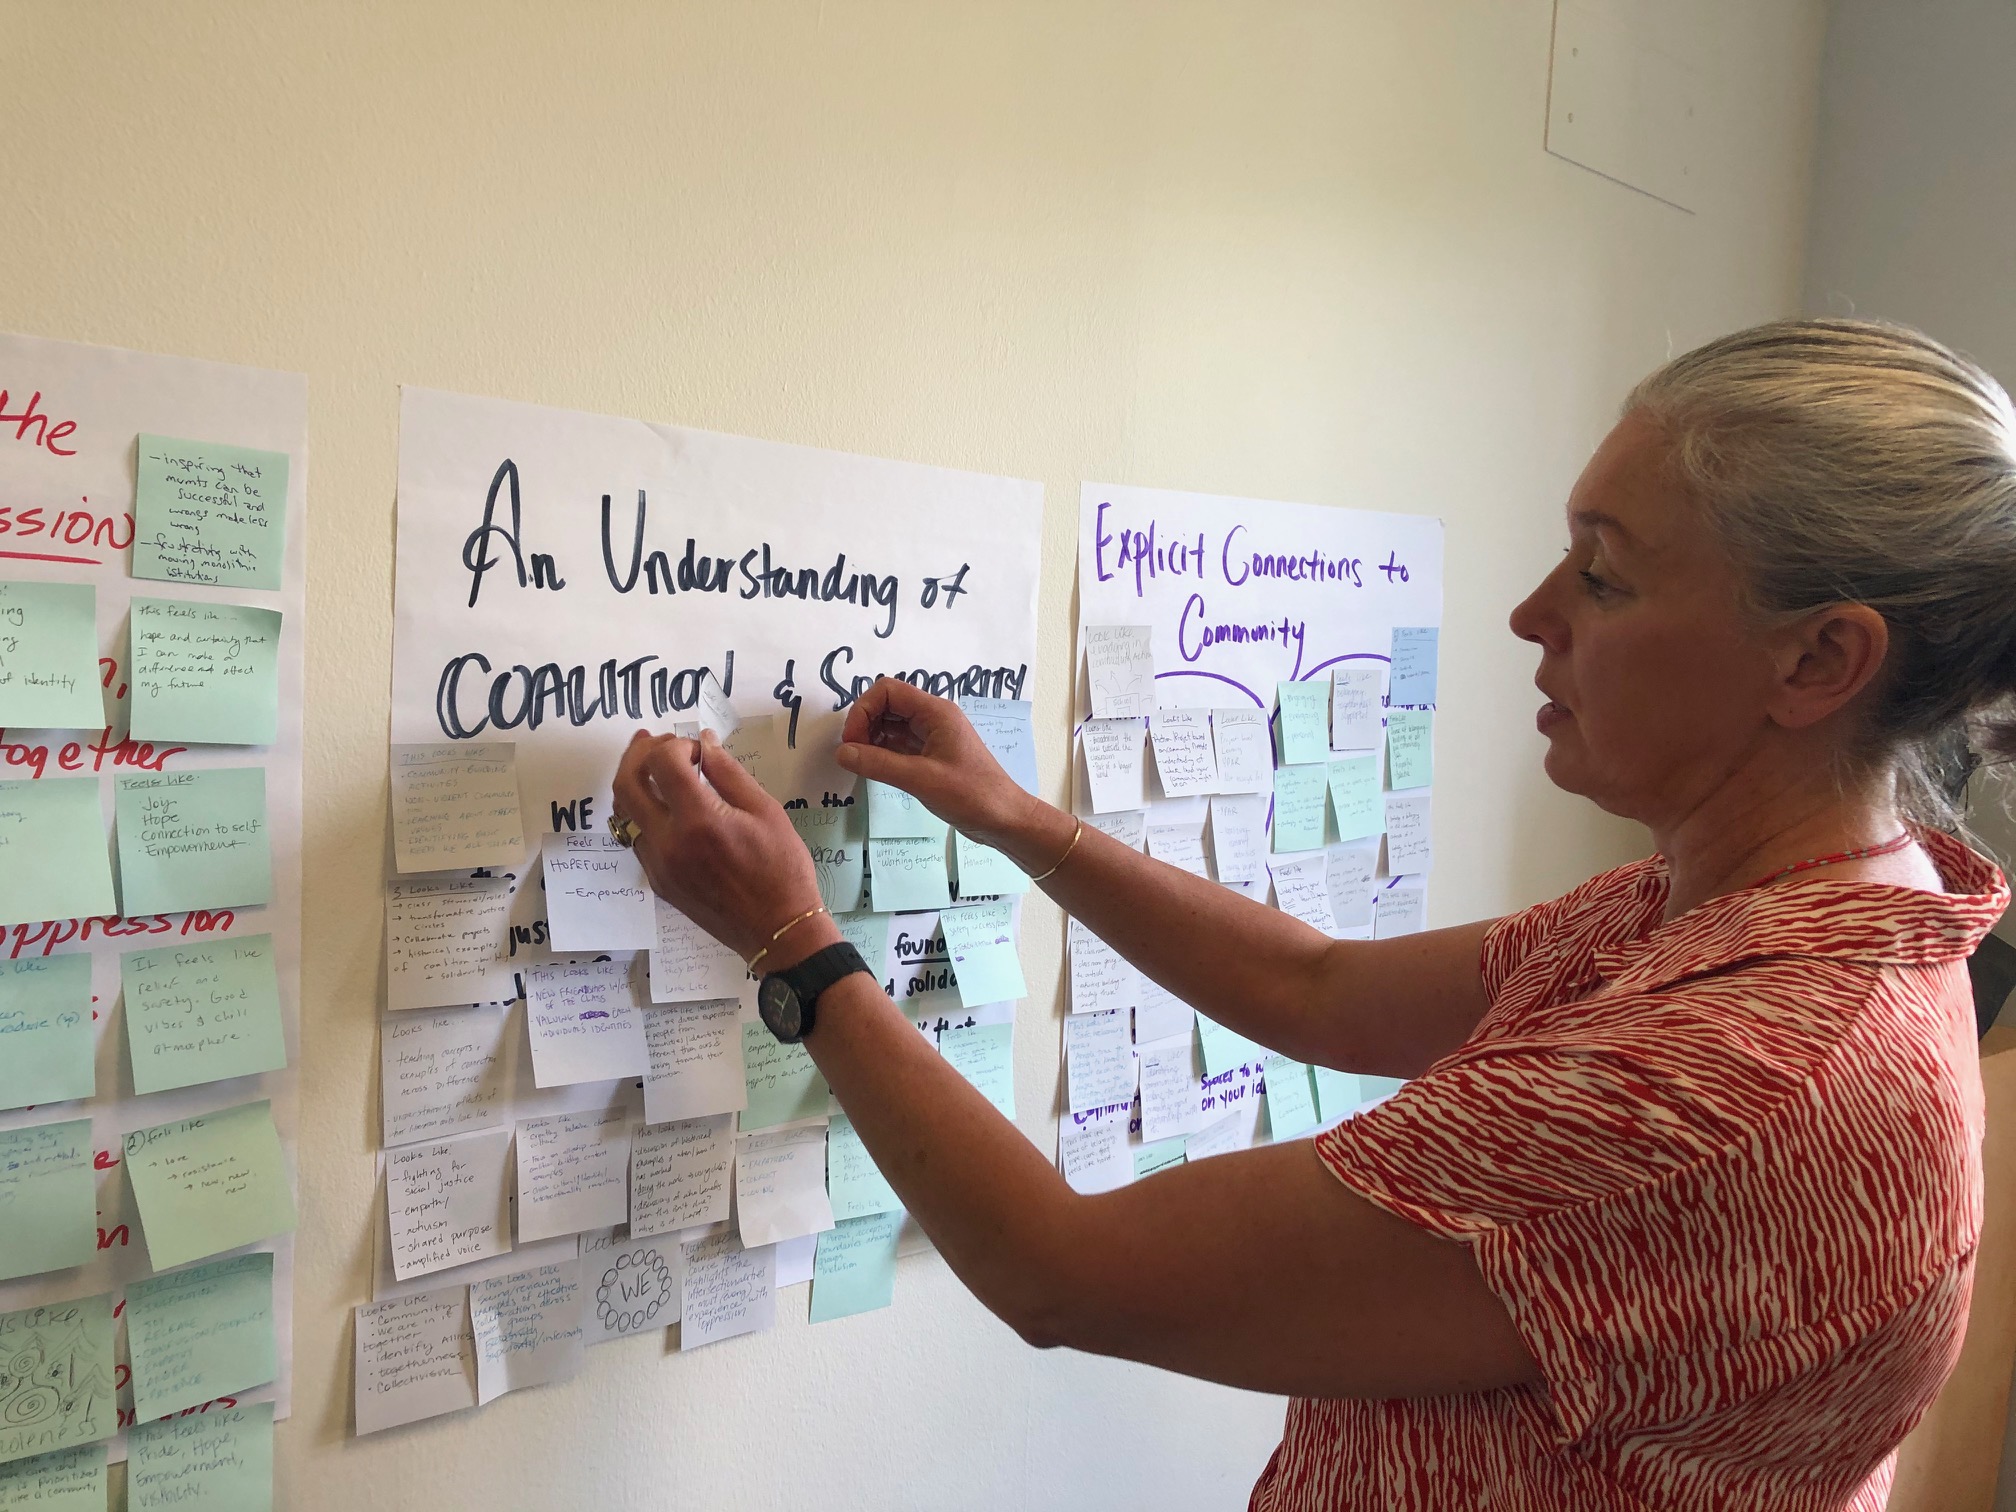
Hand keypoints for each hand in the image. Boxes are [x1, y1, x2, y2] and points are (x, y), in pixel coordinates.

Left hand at [611, 729, 834, 964]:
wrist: (777, 930)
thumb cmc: (782, 869)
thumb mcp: (765, 811)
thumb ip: (729, 773)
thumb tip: (704, 742)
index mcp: (699, 821)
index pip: (662, 763)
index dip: (676, 745)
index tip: (698, 751)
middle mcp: (668, 843)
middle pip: (626, 783)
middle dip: (639, 753)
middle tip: (658, 741)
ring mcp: (658, 865)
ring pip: (623, 811)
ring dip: (634, 781)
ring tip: (654, 766)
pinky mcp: (658, 881)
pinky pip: (636, 836)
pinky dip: (642, 810)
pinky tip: (663, 803)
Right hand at [836, 677, 1034, 846]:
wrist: (1003, 819)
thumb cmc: (971, 795)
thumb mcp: (921, 779)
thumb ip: (879, 764)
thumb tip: (842, 753)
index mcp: (936, 712)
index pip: (888, 690)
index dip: (863, 710)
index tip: (853, 741)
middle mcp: (933, 718)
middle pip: (887, 704)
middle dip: (864, 724)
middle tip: (854, 755)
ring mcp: (932, 736)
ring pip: (891, 724)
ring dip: (871, 739)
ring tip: (862, 764)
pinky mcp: (930, 755)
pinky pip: (898, 744)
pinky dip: (882, 752)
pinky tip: (874, 769)